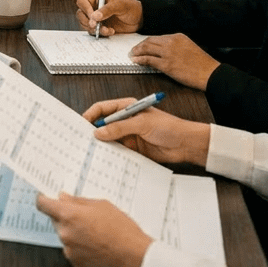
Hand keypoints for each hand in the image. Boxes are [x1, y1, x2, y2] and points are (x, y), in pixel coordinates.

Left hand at [36, 192, 150, 266]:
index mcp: (68, 215)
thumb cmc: (121, 230)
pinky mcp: (75, 264)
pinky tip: (96, 244)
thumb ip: (78, 201)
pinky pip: (71, 249)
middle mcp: (65, 233)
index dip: (44, 200)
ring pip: (64, 235)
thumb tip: (63, 197)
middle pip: (55, 220)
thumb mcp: (101, 205)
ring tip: (95, 232)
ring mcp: (69, 250)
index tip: (46, 198)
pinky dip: (79, 246)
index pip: (43, 205)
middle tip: (84, 216)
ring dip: (73, 232)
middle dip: (65, 216)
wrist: (135, 258)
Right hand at [76, 0, 141, 35]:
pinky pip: (93, 31)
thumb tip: (95, 16)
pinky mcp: (99, 27)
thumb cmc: (130, 7)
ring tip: (107, 29)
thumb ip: (107, 10)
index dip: (86, 9)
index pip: (83, 2)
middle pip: (81, 14)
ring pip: (85, 24)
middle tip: (96, 25)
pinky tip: (110, 31)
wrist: (139, 19)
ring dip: (94, 29)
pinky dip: (100, 33)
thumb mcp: (119, 5)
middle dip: (87, 21)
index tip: (93, 17)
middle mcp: (94, 7)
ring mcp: (96, 18)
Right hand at [83, 98, 210, 165]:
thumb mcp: (142, 124)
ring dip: (103, 144)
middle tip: (83, 139)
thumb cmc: (168, 127)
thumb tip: (99, 132)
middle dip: (94, 131)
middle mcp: (125, 120)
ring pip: (110, 139)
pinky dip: (112, 154)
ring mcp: (129, 135)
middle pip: (104, 124)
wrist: (185, 144)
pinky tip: (107, 158)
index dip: (91, 114)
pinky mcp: (133, 149)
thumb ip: (119, 127)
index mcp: (126, 107)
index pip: (103, 108)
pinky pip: (118, 151)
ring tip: (92, 151)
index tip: (82, 123)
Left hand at [128, 34, 219, 89]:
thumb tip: (163, 50)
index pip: (157, 37)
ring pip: (146, 49)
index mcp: (177, 36)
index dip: (147, 42)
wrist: (210, 73)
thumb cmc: (202, 63)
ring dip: (137, 51)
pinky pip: (148, 60)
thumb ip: (176, 46)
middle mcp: (171, 42)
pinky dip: (140, 60)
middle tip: (134, 49)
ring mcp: (168, 53)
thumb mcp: (188, 47)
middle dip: (140, 45)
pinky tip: (136, 61)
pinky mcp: (167, 65)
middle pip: (149, 41)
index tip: (143, 45)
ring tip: (133, 55)